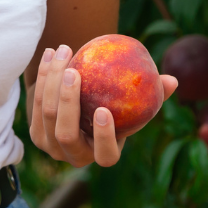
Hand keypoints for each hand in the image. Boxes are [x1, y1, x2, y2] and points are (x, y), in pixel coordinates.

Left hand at [29, 44, 179, 167]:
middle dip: (67, 102)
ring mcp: (51, 147)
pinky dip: (43, 77)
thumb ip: (151, 95)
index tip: (104, 111)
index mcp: (102, 155)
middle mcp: (74, 156)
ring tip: (63, 51)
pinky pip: (35, 103)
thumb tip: (172, 81)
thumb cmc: (111, 107)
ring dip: (52, 81)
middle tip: (74, 71)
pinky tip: (51, 54)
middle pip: (66, 133)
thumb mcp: (130, 106)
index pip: (105, 156)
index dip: (103, 137)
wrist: (74, 111)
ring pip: (47, 115)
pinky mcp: (36, 133)